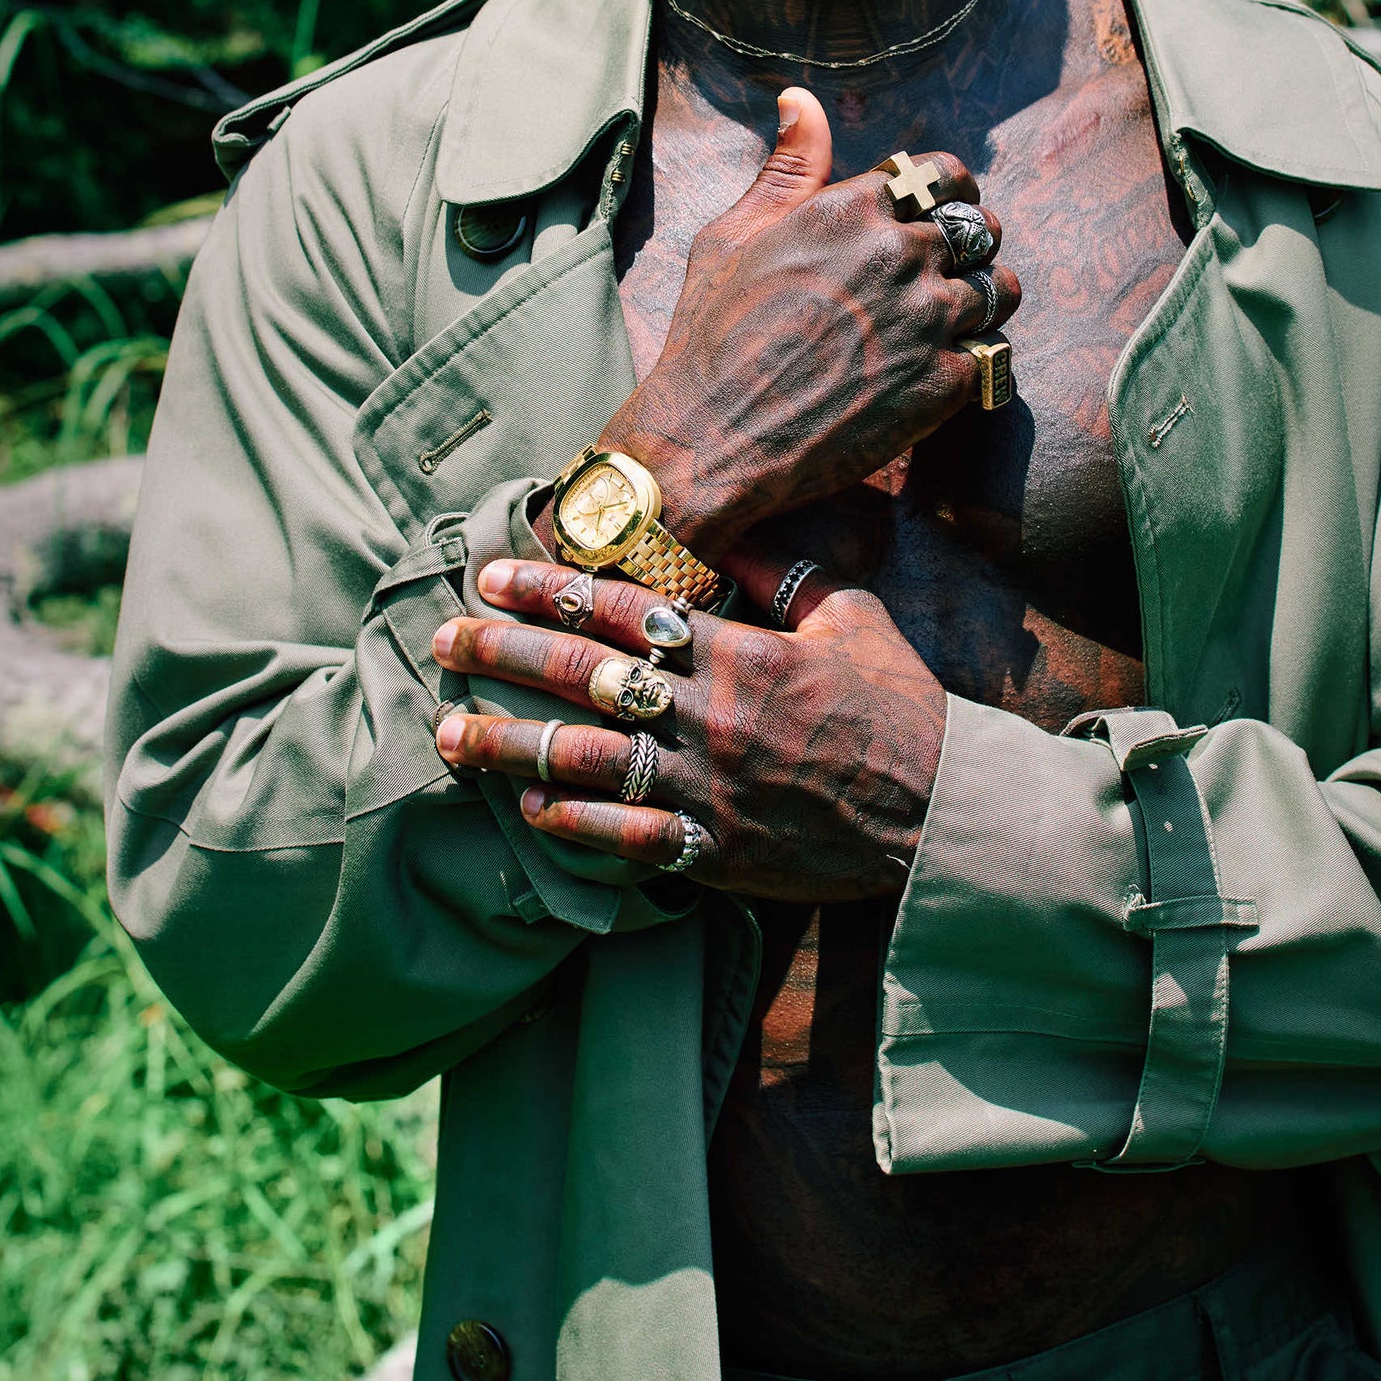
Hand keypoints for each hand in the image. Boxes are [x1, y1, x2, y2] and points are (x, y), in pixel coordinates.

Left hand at [432, 553, 946, 898]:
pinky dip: (572, 826)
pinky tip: (528, 811)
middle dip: (503, 655)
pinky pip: (626, 839)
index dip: (550, 588)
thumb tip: (730, 530)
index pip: (624, 608)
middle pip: (584, 676)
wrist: (938, 811)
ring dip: (508, 746)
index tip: (493, 574)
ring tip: (447, 733)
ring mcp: (706, 787)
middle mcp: (709, 716)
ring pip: (584, 760)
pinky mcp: (713, 850)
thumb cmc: (898, 706)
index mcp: (738, 652)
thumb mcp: (852, 615)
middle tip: (443, 639)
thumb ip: (786, 572)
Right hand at [598, 89, 1018, 558]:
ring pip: (1000, 290)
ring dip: (980, 300)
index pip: (945, 175)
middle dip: (965, 247)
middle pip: (978, 231)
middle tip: (940, 274)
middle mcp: (902, 254)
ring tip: (949, 321)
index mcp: (854, 209)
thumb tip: (800, 97)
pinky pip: (994, 356)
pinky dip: (974, 363)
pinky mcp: (946, 383)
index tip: (938, 212)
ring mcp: (929, 319)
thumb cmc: (712, 334)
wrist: (713, 439)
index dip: (948, 192)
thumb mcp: (735, 234)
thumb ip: (788, 165)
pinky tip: (938, 373)